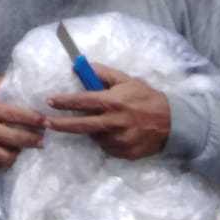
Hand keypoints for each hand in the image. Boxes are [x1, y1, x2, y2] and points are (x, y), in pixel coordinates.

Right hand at [0, 79, 45, 169]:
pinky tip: (10, 157)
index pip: (15, 114)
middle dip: (32, 140)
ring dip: (19, 154)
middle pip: (14, 138)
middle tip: (43, 140)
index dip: (33, 119)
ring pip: (5, 156)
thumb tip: (24, 80)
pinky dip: (4, 163)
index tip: (46, 121)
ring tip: (26, 149)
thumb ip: (2, 85)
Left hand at [45, 64, 170, 159]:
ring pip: (95, 137)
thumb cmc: (145, 97)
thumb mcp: (126, 80)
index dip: (64, 102)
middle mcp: (115, 122)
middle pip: (81, 125)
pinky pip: (107, 147)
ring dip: (93, 130)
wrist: (172, 122)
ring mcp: (120, 140)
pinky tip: (116, 133)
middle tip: (47, 122)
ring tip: (106, 123)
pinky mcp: (125, 153)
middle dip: (61, 124)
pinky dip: (106, 140)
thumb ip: (103, 73)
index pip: (83, 101)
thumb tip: (83, 66)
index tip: (49, 101)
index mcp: (113, 102)